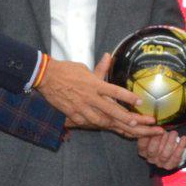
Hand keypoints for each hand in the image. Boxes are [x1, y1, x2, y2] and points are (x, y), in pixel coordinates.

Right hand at [36, 57, 161, 138]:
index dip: (128, 97)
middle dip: (124, 117)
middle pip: (110, 109)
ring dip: (110, 124)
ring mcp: (80, 106)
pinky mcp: (72, 113)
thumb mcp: (84, 67)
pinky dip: (92, 124)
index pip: (115, 91)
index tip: (139, 101)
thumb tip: (108, 57)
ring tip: (121, 128)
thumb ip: (98, 68)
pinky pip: (85, 122)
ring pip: (99, 119)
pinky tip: (99, 126)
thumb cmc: (66, 70)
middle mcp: (89, 96)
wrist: (46, 76)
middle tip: (136, 122)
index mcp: (94, 84)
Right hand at [137, 131, 185, 168]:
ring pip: (164, 155)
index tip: (152, 128)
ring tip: (174, 133)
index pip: (142, 145)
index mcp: (143, 151)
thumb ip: (151, 130)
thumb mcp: (154, 133)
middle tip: (163, 130)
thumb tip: (151, 122)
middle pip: (152, 151)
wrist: (172, 150)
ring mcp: (160, 163)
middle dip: (157, 139)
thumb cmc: (161, 139)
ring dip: (170, 142)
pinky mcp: (170, 165)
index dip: (147, 136)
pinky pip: (176, 156)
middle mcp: (150, 158)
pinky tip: (184, 138)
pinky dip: (181, 146)